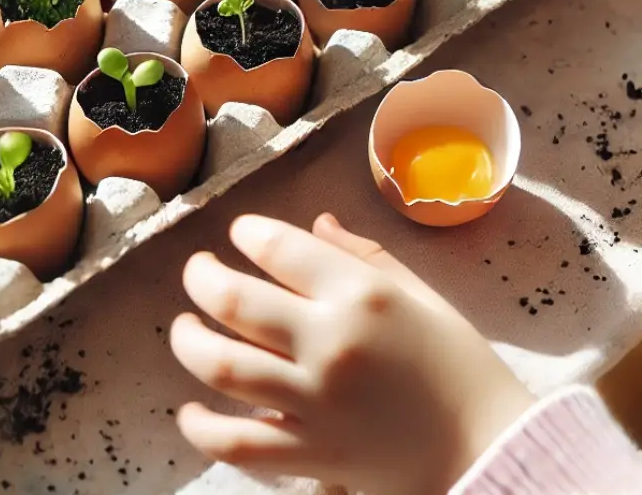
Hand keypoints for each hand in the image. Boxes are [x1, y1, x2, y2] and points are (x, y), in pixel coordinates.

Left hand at [170, 213, 534, 494]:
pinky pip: (239, 444)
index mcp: (361, 294)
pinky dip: (203, 429)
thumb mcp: (420, 294)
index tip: (239, 235)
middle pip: (233, 301)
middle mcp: (331, 343)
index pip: (276, 247)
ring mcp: (317, 403)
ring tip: (184, 329)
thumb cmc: (459, 364)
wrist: (494, 450)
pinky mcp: (313, 455)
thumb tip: (314, 223)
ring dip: (188, 342)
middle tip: (198, 272)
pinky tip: (190, 410)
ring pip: (223, 367)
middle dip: (200, 278)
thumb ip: (363, 254)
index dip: (246, 233)